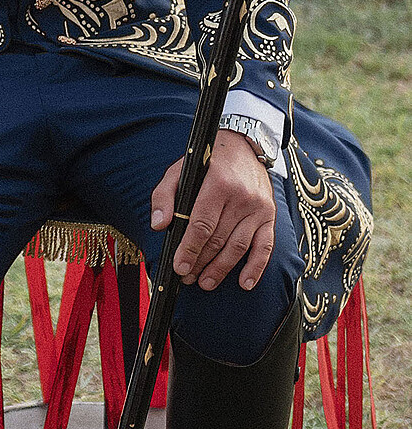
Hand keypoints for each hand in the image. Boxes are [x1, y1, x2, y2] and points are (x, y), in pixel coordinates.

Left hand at [150, 129, 275, 291]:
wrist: (244, 146)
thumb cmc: (208, 162)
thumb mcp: (180, 170)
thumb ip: (164, 196)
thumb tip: (159, 225)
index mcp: (218, 184)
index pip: (202, 225)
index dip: (189, 249)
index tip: (180, 267)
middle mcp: (242, 197)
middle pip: (219, 239)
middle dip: (201, 263)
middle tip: (187, 278)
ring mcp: (259, 208)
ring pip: (238, 247)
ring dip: (221, 269)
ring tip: (205, 282)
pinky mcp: (269, 216)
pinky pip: (264, 247)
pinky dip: (255, 268)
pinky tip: (244, 283)